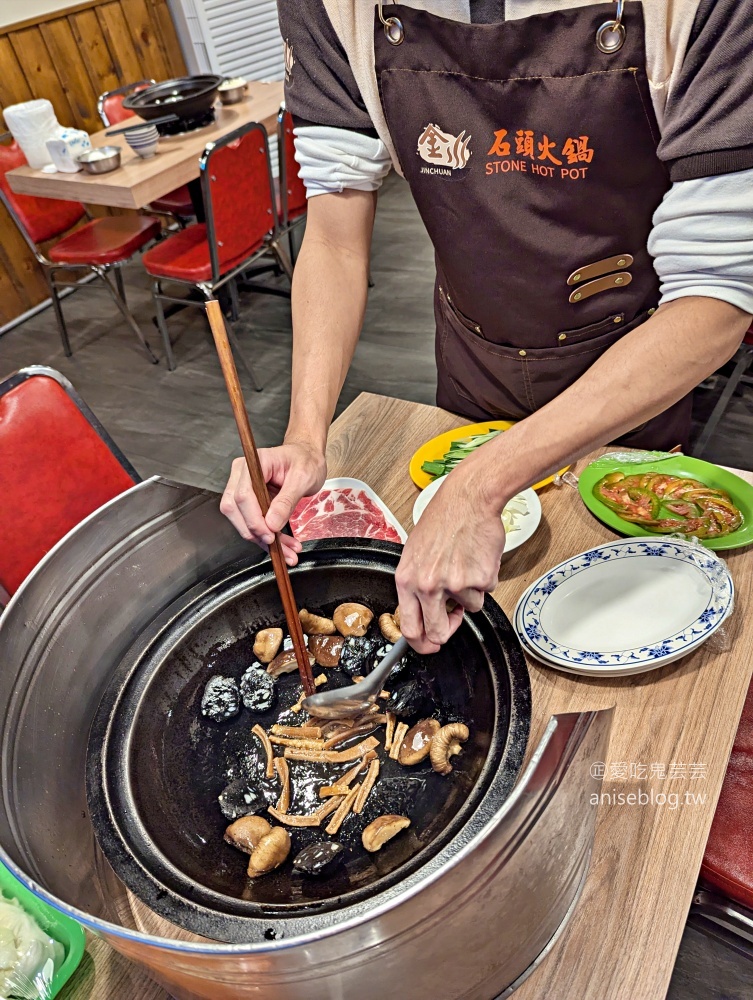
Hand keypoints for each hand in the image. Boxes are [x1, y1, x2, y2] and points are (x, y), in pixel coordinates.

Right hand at [220, 441, 326, 565]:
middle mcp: (242, 475)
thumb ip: (287, 500)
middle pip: (235, 509)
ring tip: (287, 552)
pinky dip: (267, 537)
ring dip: (262, 540)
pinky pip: (252, 523)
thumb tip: (272, 523)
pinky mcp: (250, 502)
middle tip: (277, 547)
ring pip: (242, 520)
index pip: (243, 494)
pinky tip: (283, 546)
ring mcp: (243, 488)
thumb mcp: (303, 478)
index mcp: (254, 463)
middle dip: (255, 533)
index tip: (270, 534)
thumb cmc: (306, 460)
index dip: (253, 518)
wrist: (307, 457)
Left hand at [395, 469, 505, 653]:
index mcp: (407, 580)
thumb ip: (417, 585)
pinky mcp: (480, 579)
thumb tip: (423, 615)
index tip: (429, 645)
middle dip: (449, 628)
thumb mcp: (416, 553)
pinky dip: (484, 579)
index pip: (409, 628)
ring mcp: (455, 584)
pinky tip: (477, 557)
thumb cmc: (442, 520)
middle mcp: (428, 585)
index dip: (421, 644)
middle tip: (455, 616)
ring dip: (470, 593)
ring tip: (465, 563)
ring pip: (468, 608)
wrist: (468, 499)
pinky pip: (485, 592)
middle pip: (438, 632)